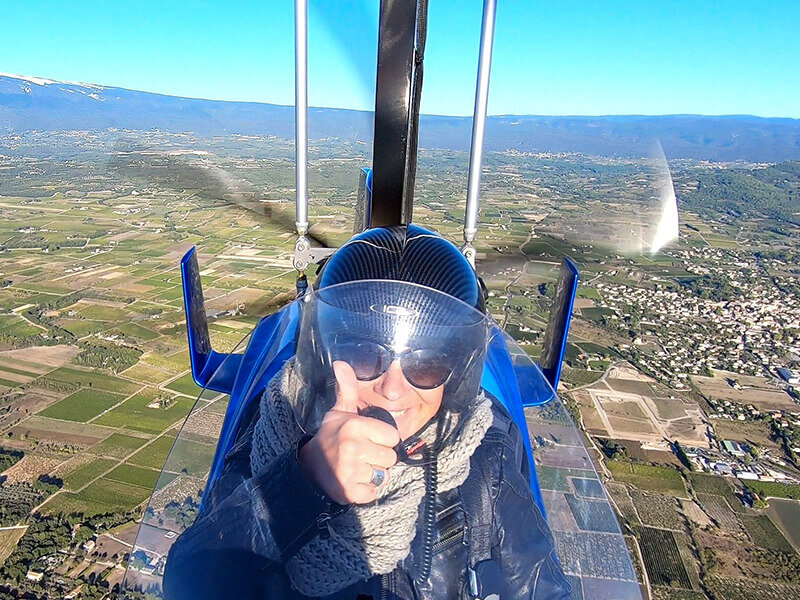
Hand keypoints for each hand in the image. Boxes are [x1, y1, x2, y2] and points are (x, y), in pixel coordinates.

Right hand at [298, 361, 399, 503]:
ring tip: (357, 467)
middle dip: (379, 457)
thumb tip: (340, 363)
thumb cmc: (330, 436)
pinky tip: (354, 481)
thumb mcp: (340, 411)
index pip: (393, 437)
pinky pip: (373, 493)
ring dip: (372, 474)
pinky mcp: (348, 492)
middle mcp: (353, 448)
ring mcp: (350, 471)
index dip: (383, 439)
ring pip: (383, 476)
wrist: (307, 465)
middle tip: (362, 454)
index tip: (369, 438)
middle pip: (391, 458)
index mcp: (356, 426)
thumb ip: (347, 388)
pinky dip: (365, 491)